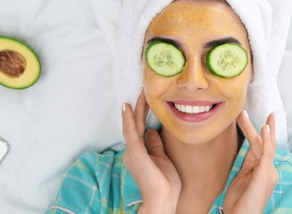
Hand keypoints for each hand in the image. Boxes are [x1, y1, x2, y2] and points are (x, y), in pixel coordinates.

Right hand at [122, 89, 180, 213]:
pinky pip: (131, 132)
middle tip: (143, 91)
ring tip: (139, 93)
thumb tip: (152, 131)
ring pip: (133, 125)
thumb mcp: (162, 158)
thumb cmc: (164, 183)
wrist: (162, 200)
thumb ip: (155, 144)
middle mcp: (134, 150)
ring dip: (136, 108)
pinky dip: (129, 119)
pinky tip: (128, 107)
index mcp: (140, 152)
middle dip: (140, 107)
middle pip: (136, 124)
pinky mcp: (136, 152)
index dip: (143, 114)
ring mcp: (133, 151)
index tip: (147, 100)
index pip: (141, 128)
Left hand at [223, 112, 278, 213]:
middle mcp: (269, 169)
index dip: (260, 132)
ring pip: (263, 144)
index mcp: (263, 170)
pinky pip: (267, 154)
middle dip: (260, 126)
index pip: (262, 147)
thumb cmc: (240, 202)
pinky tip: (263, 127)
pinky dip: (266, 139)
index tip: (260, 119)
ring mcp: (269, 172)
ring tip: (242, 114)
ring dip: (252, 128)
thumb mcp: (242, 178)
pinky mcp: (265, 175)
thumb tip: (249, 149)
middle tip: (252, 111)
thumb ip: (248, 163)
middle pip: (264, 143)